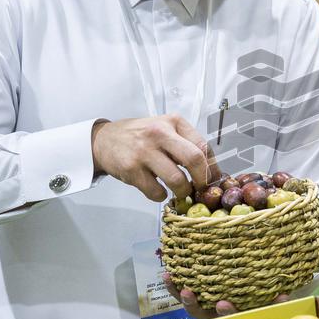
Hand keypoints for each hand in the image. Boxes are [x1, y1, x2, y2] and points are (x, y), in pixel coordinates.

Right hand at [91, 115, 220, 201]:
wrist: (105, 139)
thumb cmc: (141, 136)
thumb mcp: (166, 129)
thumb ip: (187, 143)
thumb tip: (211, 170)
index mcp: (173, 122)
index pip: (203, 146)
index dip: (212, 167)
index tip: (213, 179)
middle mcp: (159, 133)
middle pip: (194, 159)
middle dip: (202, 179)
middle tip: (200, 188)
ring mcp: (144, 152)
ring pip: (176, 179)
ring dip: (182, 191)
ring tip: (180, 191)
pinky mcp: (131, 169)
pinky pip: (155, 191)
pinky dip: (161, 196)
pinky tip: (158, 190)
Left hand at [162, 272, 288, 318]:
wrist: (244, 305)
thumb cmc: (257, 304)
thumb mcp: (267, 306)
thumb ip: (274, 303)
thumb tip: (285, 295)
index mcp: (231, 318)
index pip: (228, 318)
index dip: (226, 312)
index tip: (223, 304)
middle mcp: (215, 316)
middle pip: (203, 313)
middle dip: (195, 304)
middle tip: (190, 294)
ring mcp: (204, 308)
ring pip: (190, 304)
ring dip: (182, 294)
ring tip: (173, 281)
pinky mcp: (196, 299)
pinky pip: (182, 294)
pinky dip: (173, 286)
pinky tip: (167, 273)